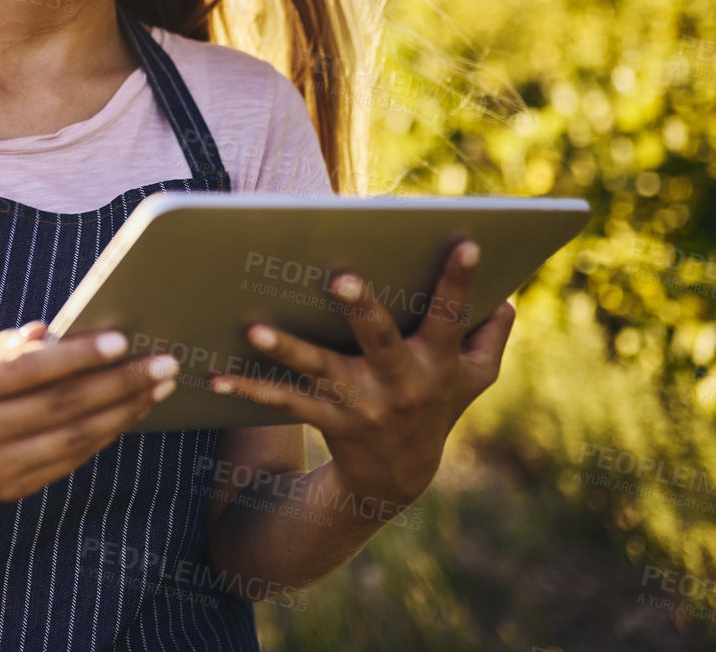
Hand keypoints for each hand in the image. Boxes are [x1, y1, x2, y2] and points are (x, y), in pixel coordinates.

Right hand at [0, 321, 179, 501]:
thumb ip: (11, 344)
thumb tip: (52, 332)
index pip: (29, 370)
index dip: (78, 357)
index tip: (122, 341)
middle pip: (60, 406)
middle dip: (119, 383)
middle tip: (163, 364)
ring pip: (73, 438)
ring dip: (124, 412)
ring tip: (158, 388)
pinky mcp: (11, 489)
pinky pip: (70, 460)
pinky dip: (105, 435)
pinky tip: (130, 413)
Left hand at [208, 239, 514, 509]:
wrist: (398, 477)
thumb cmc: (435, 406)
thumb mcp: (474, 378)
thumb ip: (490, 337)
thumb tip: (506, 298)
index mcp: (438, 361)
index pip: (451, 314)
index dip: (459, 281)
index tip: (464, 242)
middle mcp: (401, 382)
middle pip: (380, 338)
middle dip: (360, 307)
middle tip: (338, 276)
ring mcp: (362, 403)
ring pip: (320, 370)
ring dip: (286, 349)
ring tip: (252, 327)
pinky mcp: (327, 418)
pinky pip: (283, 400)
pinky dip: (248, 388)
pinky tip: (214, 377)